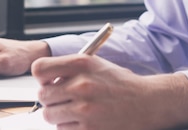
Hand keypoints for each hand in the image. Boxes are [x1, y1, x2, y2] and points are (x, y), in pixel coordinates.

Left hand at [31, 54, 187, 129]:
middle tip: (63, 99)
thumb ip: (69, 69)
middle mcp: (81, 85)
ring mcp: (85, 109)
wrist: (148, 103)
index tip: (49, 81)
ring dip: (59, 115)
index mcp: (81, 63)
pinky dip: (70, 127)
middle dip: (51, 98)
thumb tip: (44, 79)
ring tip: (77, 110)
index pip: (39, 68)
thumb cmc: (120, 83)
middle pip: (42, 95)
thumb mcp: (95, 64)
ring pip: (50, 115)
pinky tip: (85, 121)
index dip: (42, 76)